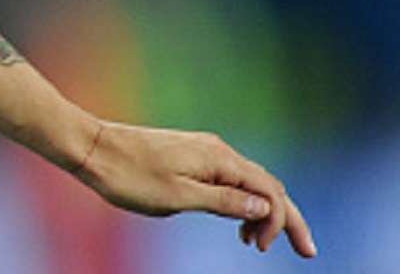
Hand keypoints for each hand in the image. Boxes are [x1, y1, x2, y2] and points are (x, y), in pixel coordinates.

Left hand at [76, 120, 315, 257]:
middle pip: (267, 185)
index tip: (263, 250)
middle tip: (307, 252)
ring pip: (248, 182)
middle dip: (286, 218)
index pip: (269, 191)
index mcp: (219, 159)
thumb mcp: (178, 197)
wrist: (91, 148)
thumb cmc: (130, 175)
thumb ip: (223, 202)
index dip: (279, 222)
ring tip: (258, 244)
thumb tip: (263, 207)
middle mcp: (217, 150)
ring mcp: (204, 151)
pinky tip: (236, 223)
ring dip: (262, 213)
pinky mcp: (190, 155)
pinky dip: (239, 202)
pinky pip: (228, 179)